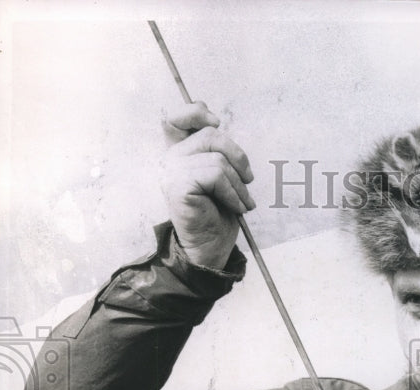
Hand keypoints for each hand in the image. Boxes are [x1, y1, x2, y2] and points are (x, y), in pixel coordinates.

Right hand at [159, 102, 254, 268]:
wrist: (211, 249)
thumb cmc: (218, 214)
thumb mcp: (221, 175)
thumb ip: (215, 149)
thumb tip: (215, 122)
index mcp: (179, 154)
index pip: (177, 118)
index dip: (196, 112)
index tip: (216, 122)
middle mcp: (170, 159)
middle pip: (210, 135)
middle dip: (238, 157)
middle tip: (249, 180)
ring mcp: (171, 172)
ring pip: (217, 159)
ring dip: (239, 184)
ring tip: (243, 202)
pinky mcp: (178, 186)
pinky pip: (215, 175)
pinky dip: (233, 193)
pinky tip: (237, 208)